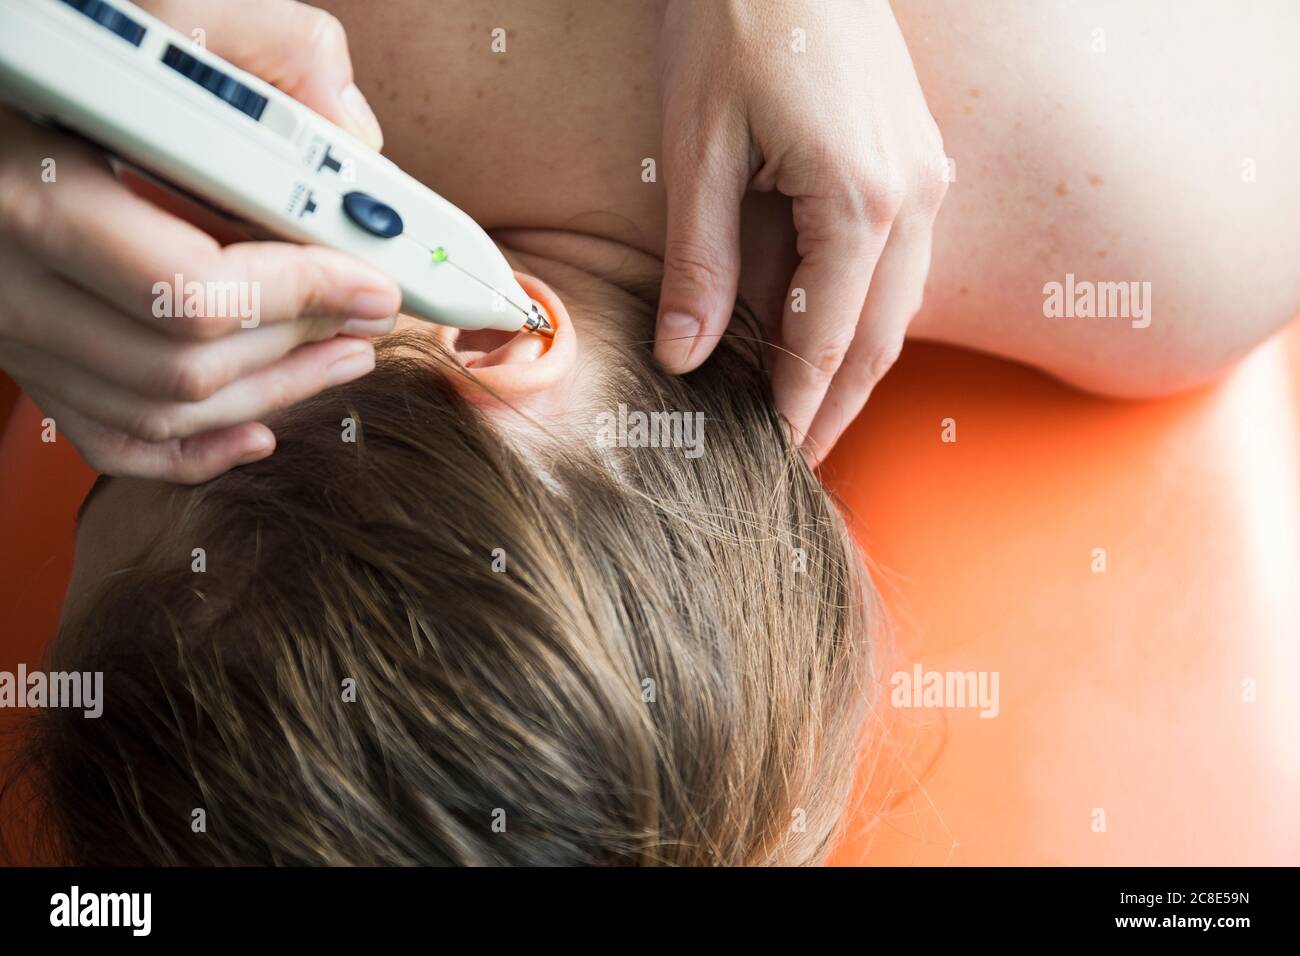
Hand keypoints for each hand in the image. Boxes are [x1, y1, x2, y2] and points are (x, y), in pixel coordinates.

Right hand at [0, 0, 398, 482]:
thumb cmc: (44, 38)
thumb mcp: (137, 6)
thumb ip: (260, 45)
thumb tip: (353, 130)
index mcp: (30, 189)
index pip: (191, 287)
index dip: (302, 294)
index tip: (376, 280)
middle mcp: (10, 275)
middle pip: (184, 361)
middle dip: (302, 341)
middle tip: (373, 313)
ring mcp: (9, 323)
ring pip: (158, 407)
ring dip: (272, 393)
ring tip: (344, 357)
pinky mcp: (19, 350)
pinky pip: (108, 435)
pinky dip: (191, 449)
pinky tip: (258, 431)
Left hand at [654, 0, 948, 461]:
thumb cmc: (732, 23)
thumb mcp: (696, 151)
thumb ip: (699, 264)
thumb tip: (686, 355)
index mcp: (859, 201)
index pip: (827, 342)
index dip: (799, 410)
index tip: (777, 460)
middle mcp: (911, 196)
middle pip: (878, 338)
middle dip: (838, 404)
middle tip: (800, 458)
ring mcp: (925, 173)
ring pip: (896, 304)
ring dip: (853, 362)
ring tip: (809, 408)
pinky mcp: (916, 155)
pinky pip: (899, 259)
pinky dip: (862, 307)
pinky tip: (825, 326)